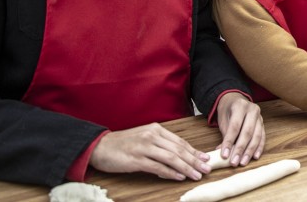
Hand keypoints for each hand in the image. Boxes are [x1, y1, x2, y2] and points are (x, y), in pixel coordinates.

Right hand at [89, 123, 209, 180]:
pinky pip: (158, 167)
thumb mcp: (144, 138)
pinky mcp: (136, 159)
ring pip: (171, 158)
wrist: (100, 147)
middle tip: (207, 168)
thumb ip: (160, 145)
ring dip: (186, 168)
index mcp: (156, 129)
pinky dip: (170, 173)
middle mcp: (152, 136)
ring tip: (196, 175)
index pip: (180, 141)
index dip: (194, 151)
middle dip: (194, 160)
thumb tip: (177, 158)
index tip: (205, 158)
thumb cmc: (122, 144)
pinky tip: (179, 177)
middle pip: (179, 149)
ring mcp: (144, 147)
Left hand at [214, 92, 265, 167]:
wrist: (235, 99)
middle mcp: (252, 110)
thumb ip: (225, 135)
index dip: (229, 142)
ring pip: (256, 136)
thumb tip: (224, 154)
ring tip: (243, 162)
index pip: (235, 126)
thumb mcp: (223, 120)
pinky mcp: (263, 123)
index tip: (224, 155)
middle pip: (247, 132)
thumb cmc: (227, 111)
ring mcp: (259, 116)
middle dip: (240, 149)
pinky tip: (255, 157)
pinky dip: (259, 148)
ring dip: (250, 151)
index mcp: (240, 106)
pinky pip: (262, 137)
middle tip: (234, 162)